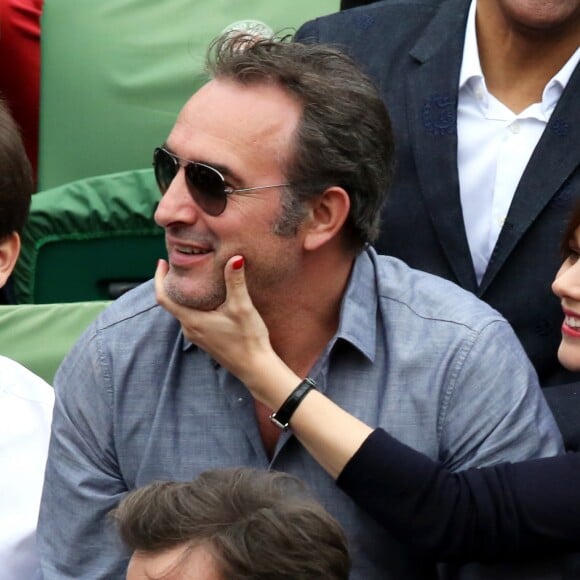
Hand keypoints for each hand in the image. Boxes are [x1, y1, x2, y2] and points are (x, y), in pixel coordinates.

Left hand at [154, 256, 277, 387]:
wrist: (256, 368)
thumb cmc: (248, 339)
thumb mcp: (242, 307)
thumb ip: (235, 282)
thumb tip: (235, 258)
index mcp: (192, 320)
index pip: (164, 297)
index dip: (159, 278)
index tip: (162, 262)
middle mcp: (190, 329)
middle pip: (172, 302)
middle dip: (174, 283)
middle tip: (180, 264)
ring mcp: (197, 336)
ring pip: (183, 310)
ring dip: (185, 295)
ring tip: (194, 277)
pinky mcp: (206, 340)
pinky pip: (193, 318)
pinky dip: (194, 304)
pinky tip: (208, 298)